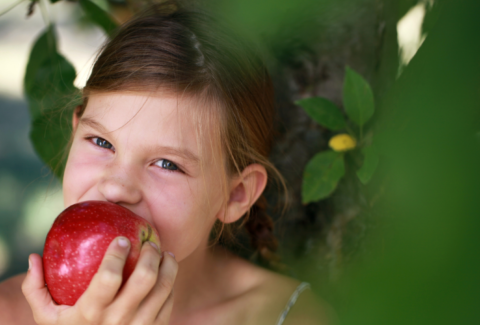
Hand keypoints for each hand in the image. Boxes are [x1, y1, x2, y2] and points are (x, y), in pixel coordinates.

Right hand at [22, 237, 177, 324]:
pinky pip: (168, 302)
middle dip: (150, 254)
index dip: (117, 254)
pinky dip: (170, 284)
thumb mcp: (46, 317)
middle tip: (149, 243)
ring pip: (163, 288)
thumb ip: (36, 288)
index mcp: (90, 313)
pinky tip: (166, 272)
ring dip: (168, 265)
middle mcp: (118, 321)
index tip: (121, 239)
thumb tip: (33, 257)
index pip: (108, 278)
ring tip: (164, 253)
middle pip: (144, 279)